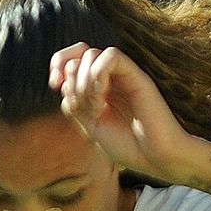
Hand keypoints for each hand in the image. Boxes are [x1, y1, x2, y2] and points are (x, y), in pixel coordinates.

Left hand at [48, 42, 201, 182]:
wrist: (155, 157)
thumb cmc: (127, 146)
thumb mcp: (90, 126)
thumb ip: (74, 103)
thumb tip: (62, 82)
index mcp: (97, 87)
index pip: (71, 58)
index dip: (57, 64)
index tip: (55, 85)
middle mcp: (109, 78)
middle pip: (79, 53)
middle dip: (70, 78)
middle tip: (81, 106)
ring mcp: (123, 76)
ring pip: (92, 53)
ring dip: (84, 80)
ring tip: (96, 106)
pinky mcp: (136, 75)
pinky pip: (111, 55)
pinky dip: (99, 73)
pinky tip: (103, 94)